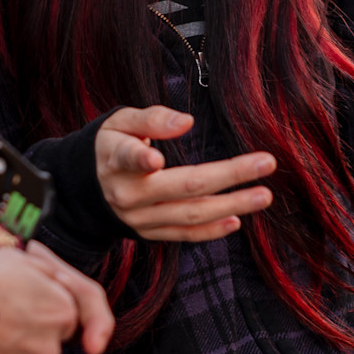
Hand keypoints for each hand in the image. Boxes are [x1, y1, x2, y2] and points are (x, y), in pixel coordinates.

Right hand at [96, 106, 275, 242]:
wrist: (87, 188)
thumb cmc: (111, 145)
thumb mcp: (119, 122)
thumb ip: (151, 118)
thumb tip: (186, 122)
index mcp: (116, 160)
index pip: (127, 158)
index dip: (140, 158)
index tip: (155, 157)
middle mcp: (128, 194)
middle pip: (183, 186)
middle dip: (229, 175)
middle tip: (266, 163)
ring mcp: (140, 219)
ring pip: (190, 214)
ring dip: (232, 205)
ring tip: (264, 195)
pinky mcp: (149, 234)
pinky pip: (183, 235)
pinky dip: (211, 231)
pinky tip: (237, 220)